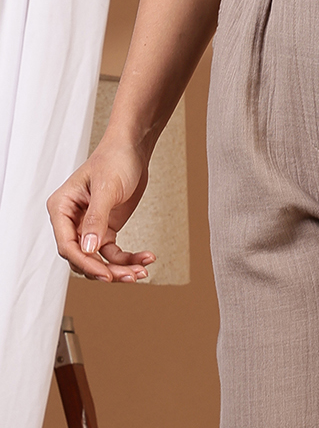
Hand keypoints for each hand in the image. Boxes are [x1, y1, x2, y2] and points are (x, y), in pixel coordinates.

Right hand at [47, 135, 156, 282]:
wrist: (132, 151)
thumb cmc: (114, 160)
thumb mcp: (106, 189)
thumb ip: (96, 220)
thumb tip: (88, 248)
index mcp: (61, 208)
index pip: (67, 245)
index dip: (85, 263)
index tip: (106, 275)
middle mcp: (71, 220)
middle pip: (83, 257)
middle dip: (106, 270)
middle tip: (130, 276)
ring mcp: (89, 227)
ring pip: (99, 260)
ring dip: (120, 269)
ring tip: (142, 271)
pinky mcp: (106, 230)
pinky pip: (114, 254)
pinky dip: (130, 259)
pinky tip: (147, 257)